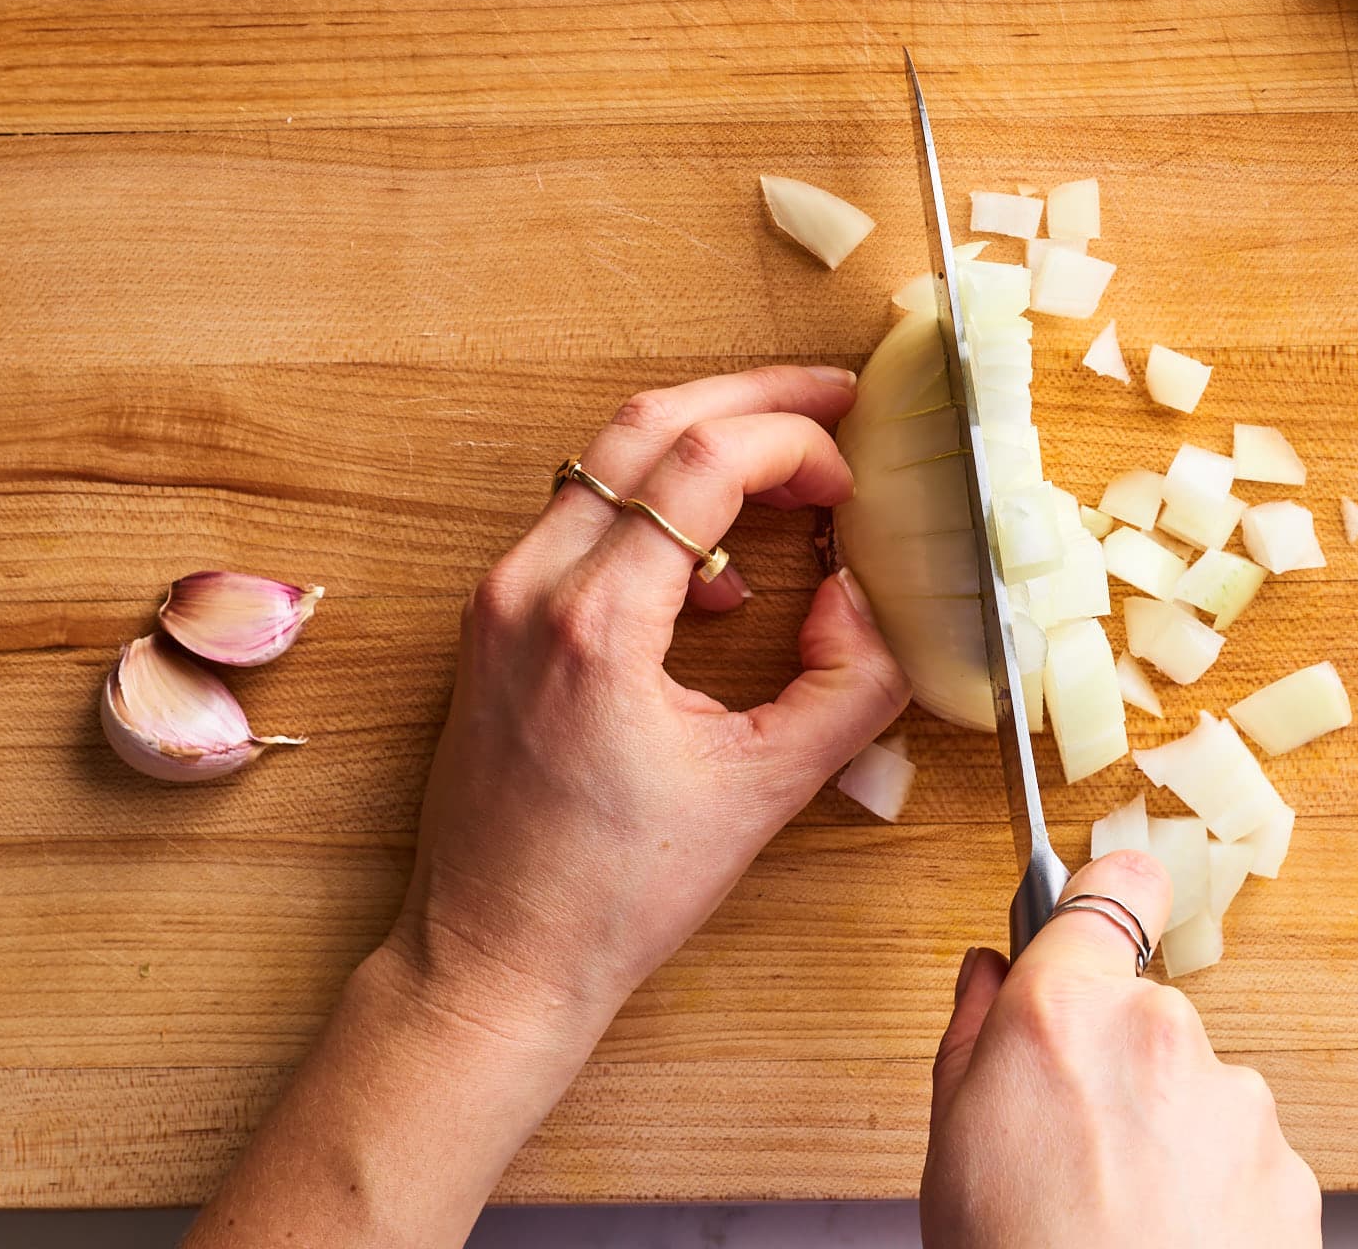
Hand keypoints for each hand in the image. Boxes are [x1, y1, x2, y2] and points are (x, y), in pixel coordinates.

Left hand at [391, 361, 911, 1025]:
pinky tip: (716, 577)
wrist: (494, 959)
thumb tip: (864, 600)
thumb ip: (847, 684)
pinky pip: (582, 515)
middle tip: (835, 402)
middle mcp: (529, 587)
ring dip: (704, 447)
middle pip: (645, 421)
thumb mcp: (765, 793)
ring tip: (791, 483)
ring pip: (606, 457)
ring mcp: (499, 597)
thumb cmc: (611, 896)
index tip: (851, 481)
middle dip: (752, 399)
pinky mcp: (493, 619)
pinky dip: (658, 507)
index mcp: (594, 622)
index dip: (795, 444)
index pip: (701, 458)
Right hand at [921, 851, 1322, 1248]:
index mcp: (1065, 1014)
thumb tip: (990, 976)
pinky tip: (1170, 1242)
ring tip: (1122, 1216)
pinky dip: (1218, 1194)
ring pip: (1201, 1092)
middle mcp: (1162, 1036)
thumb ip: (974, 1038)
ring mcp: (1238, 1103)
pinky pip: (1247, 1157)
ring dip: (1172, 1137)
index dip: (1104, 900)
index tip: (1102, 910)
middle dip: (1119, 1067)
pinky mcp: (1291, 1170)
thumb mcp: (949, 1147)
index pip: (1109, 888)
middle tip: (1075, 1148)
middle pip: (1146, 1015)